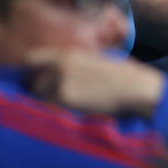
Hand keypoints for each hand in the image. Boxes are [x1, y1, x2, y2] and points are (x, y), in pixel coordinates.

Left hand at [24, 48, 165, 116]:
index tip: (35, 78)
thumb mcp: (98, 59)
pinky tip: (74, 113)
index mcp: (67, 54)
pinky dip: (58, 113)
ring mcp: (59, 83)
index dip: (31, 70)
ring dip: (50, 103)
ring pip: (40, 97)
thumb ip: (76, 63)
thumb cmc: (124, 75)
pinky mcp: (64, 99)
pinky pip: (50, 109)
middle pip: (33, 82)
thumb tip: (59, 72)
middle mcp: (59, 66)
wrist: (137, 88)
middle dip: (41, 91)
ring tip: (68, 107)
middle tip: (56, 98)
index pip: (30, 58)